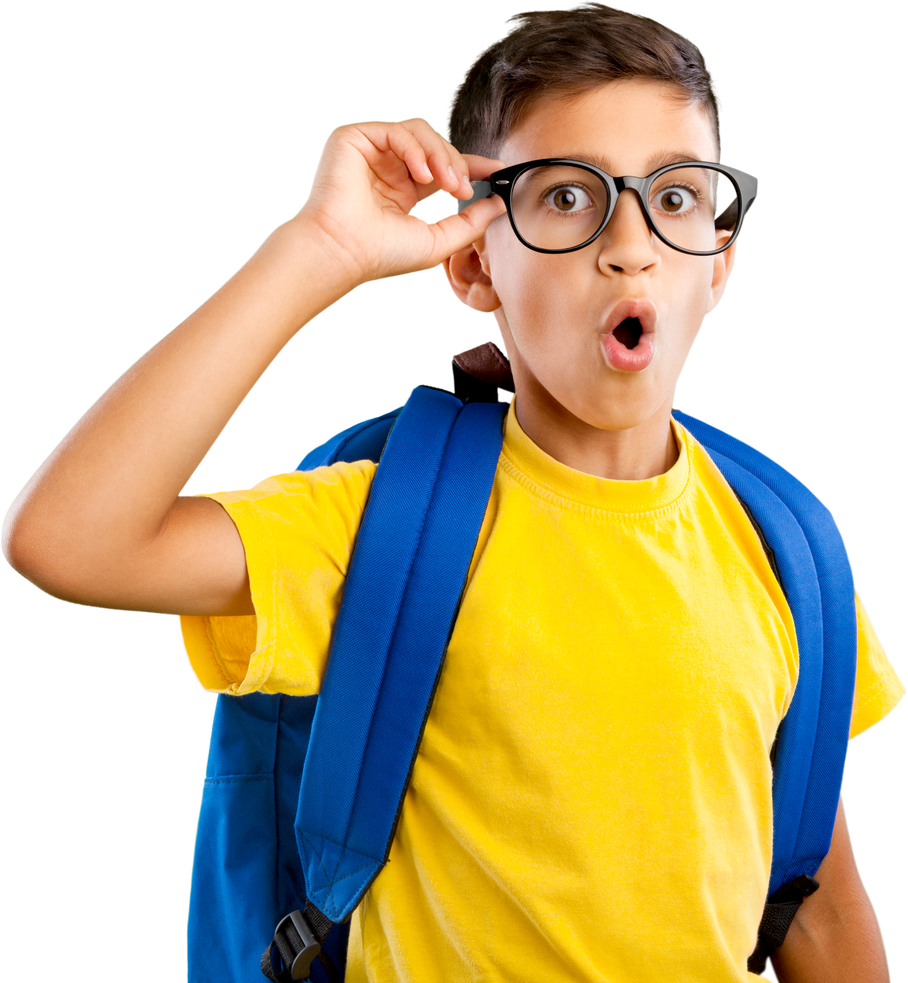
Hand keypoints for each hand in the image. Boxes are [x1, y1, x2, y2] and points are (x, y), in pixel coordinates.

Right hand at [291, 117, 507, 287]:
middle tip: (464, 189)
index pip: (444, 166)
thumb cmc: (381, 253)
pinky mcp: (355, 138)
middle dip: (457, 164)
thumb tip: (500, 205)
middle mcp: (390, 168)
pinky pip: (397, 130)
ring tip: (446, 183)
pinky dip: (415, 149)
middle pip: (436, 146)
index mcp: (405, 190)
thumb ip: (471, 222)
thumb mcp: (439, 240)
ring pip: (419, 132)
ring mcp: (373, 152)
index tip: (498, 170)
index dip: (473, 164)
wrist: (344, 251)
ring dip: (440, 155)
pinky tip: (421, 174)